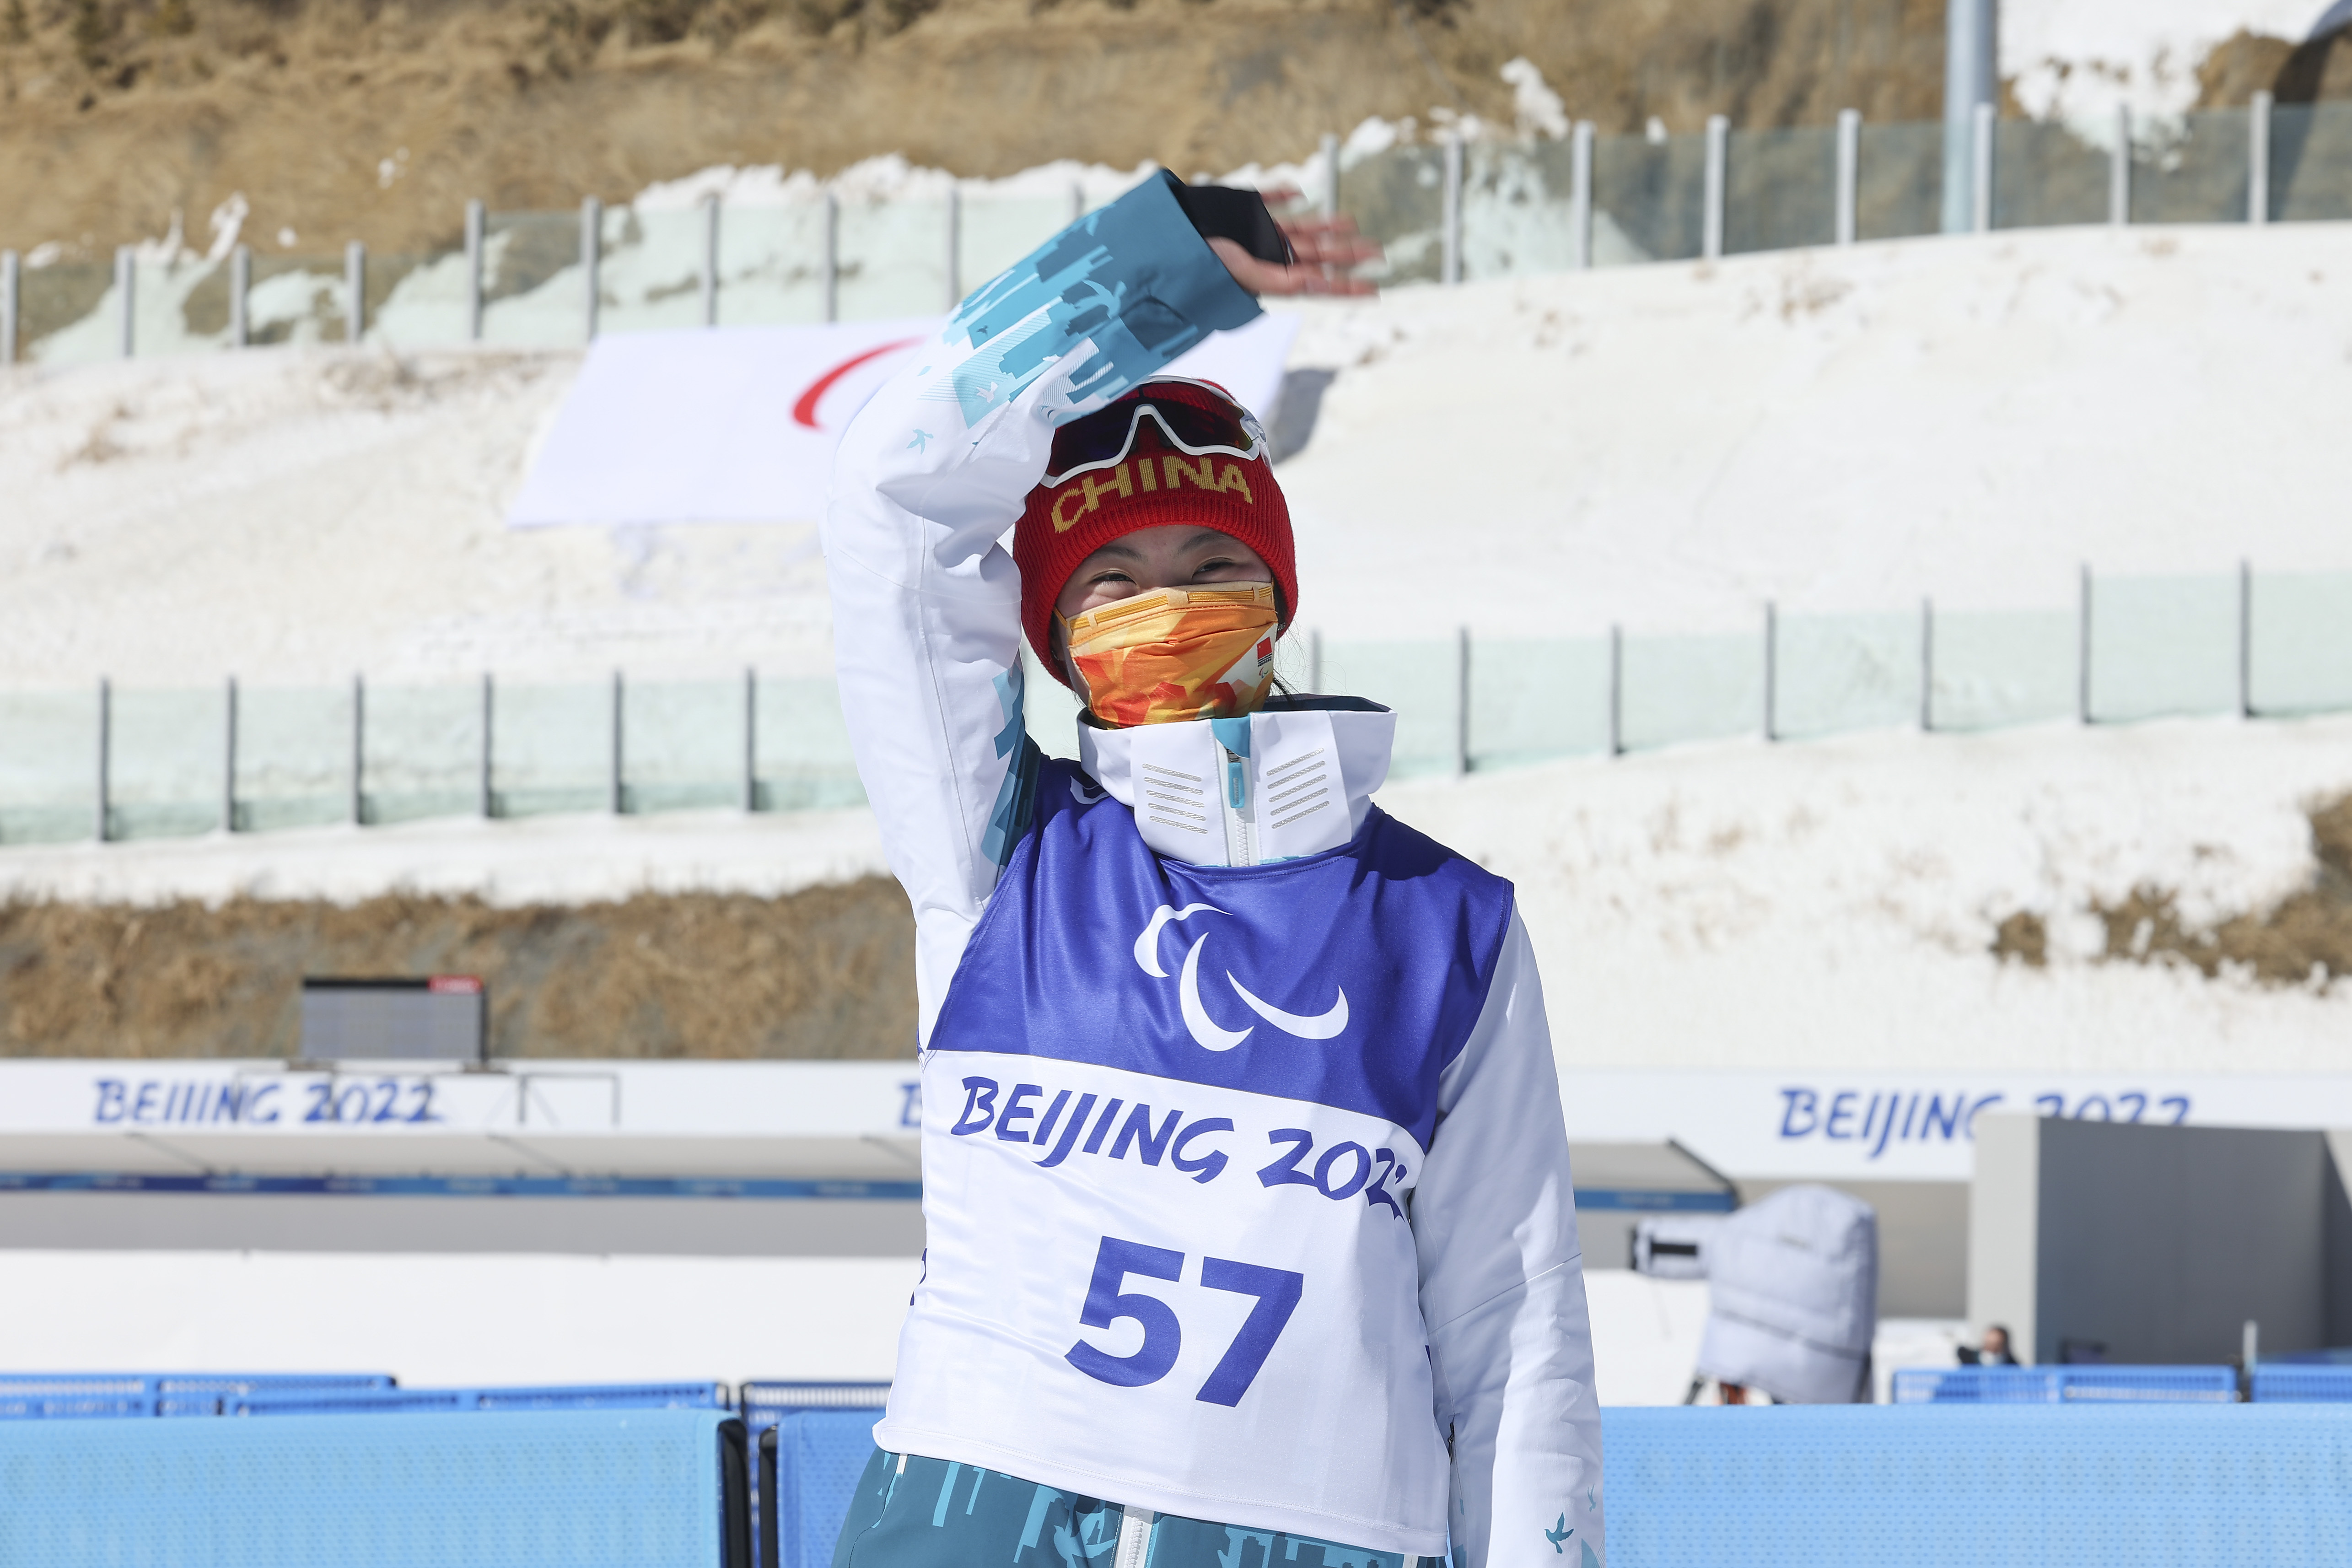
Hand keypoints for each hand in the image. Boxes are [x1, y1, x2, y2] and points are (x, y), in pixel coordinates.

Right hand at [1207, 205, 1382, 296]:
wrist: (1173, 236)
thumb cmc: (1204, 262)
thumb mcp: (1247, 274)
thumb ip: (1283, 282)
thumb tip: (1319, 284)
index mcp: (1274, 275)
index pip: (1319, 282)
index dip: (1345, 287)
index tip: (1374, 291)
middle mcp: (1271, 254)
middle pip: (1318, 255)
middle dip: (1347, 254)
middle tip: (1377, 252)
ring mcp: (1260, 232)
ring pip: (1302, 229)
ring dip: (1327, 226)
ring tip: (1352, 223)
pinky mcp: (1246, 210)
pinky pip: (1270, 200)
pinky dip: (1285, 194)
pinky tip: (1298, 193)